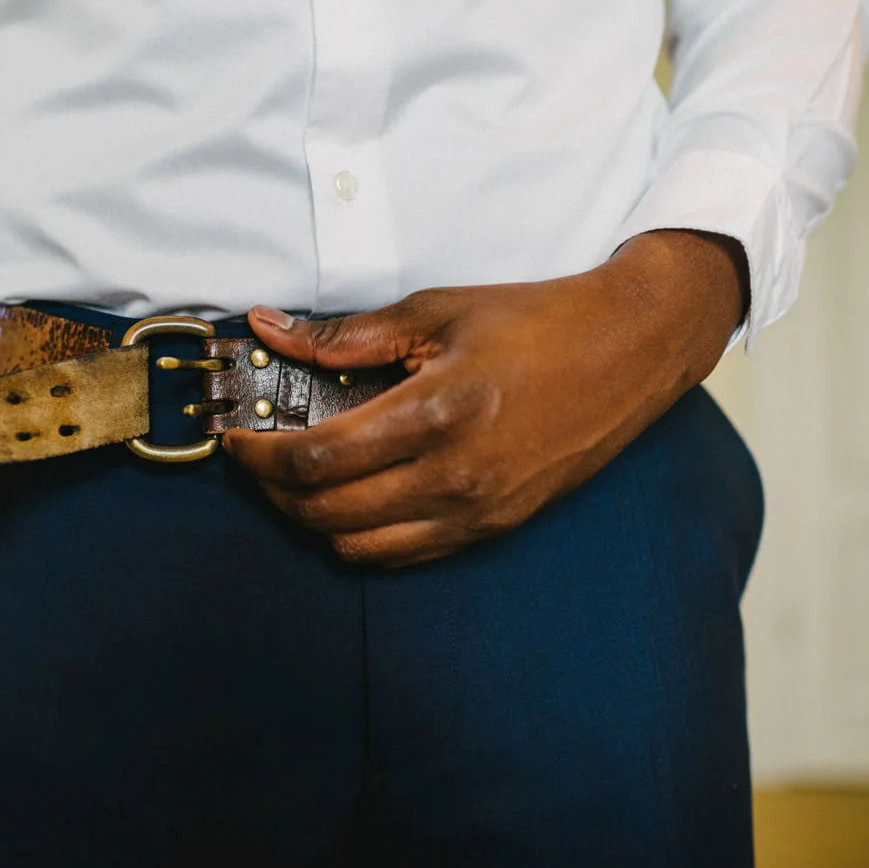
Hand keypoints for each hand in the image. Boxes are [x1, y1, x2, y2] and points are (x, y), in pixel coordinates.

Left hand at [225, 230, 747, 566]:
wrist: (631, 350)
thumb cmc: (540, 322)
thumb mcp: (437, 312)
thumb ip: (347, 334)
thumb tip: (271, 328)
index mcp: (437, 415)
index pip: (316, 459)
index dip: (259, 455)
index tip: (237, 437)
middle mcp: (456, 478)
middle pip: (326, 513)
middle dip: (272, 489)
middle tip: (256, 457)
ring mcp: (478, 512)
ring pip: (359, 548)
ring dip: (311, 520)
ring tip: (297, 480)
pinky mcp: (495, 528)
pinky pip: (405, 555)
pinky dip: (361, 538)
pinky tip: (350, 499)